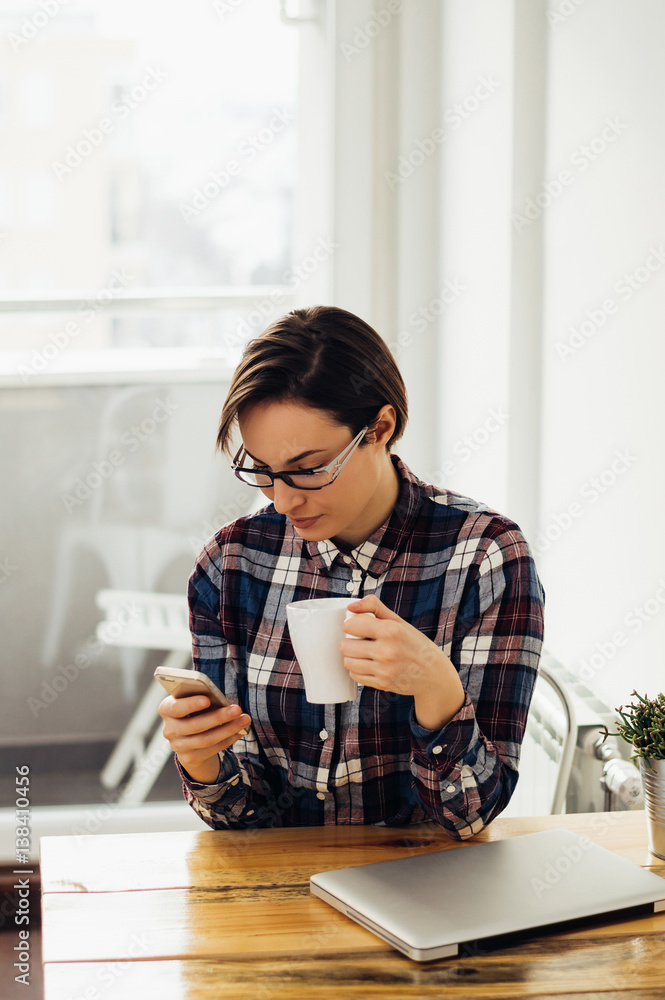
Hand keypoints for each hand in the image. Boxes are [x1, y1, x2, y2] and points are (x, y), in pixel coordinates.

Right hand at [158, 695, 250, 783]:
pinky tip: (240, 731)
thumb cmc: (194, 709)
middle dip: (219, 717)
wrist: (187, 736)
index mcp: (166, 709)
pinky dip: (228, 739)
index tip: (207, 699)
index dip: (190, 704)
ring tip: (244, 720)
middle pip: (195, 725)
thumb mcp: (193, 701)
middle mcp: (169, 729)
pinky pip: (212, 749)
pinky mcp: (189, 758)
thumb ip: (202, 698)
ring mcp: (178, 746)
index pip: (175, 708)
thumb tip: (222, 701)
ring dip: (228, 729)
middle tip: (237, 709)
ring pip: (206, 739)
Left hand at [340, 595, 464, 729]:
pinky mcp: (382, 684)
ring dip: (352, 657)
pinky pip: (355, 676)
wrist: (433, 673)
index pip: (351, 625)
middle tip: (360, 641)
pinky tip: (368, 664)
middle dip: (349, 641)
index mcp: (391, 631)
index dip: (351, 624)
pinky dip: (358, 670)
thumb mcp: (398, 621)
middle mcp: (387, 651)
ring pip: (347, 662)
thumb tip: (350, 607)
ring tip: (363, 653)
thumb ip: (374, 607)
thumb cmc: (414, 644)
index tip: (357, 626)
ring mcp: (384, 670)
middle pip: (345, 645)